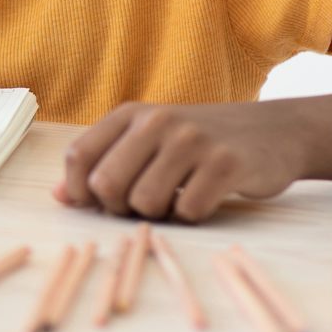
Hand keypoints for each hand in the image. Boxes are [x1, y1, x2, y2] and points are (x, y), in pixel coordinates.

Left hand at [50, 101, 308, 223]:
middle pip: (107, 184)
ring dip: (159, 216)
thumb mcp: (148, 142)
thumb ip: (104, 164)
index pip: (79, 156)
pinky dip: (193, 218)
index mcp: (131, 114)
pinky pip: (189, 211)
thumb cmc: (199, 143)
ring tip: (177, 200)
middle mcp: (157, 120)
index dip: (80, 191)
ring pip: (146, 202)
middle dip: (119, 209)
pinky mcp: (226, 163)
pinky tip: (205, 200)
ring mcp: (192, 140)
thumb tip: (57, 197)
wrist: (274, 130)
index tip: (99, 205)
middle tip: (143, 206)